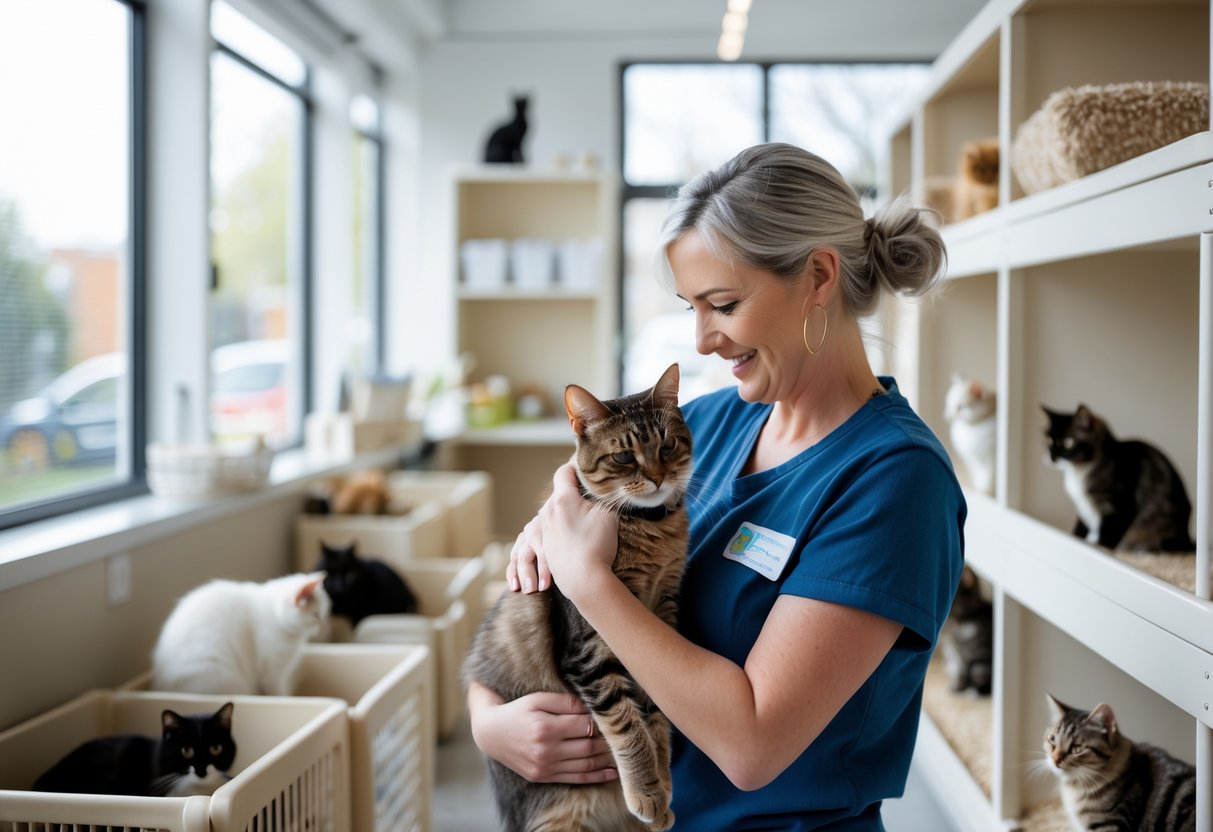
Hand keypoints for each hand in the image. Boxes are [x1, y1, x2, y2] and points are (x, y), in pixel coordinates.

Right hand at [468, 686, 617, 783]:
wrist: (490, 734)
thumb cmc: (517, 711)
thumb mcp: (537, 699)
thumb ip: (564, 702)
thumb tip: (591, 705)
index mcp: (545, 727)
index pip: (585, 725)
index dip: (603, 721)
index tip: (617, 717)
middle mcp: (546, 750)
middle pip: (589, 746)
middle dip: (611, 742)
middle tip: (628, 736)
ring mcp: (545, 766)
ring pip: (586, 764)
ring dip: (608, 760)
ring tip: (627, 754)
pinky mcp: (544, 777)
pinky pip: (576, 778)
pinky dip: (597, 776)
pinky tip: (612, 772)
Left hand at [508, 463, 618, 599]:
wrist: (583, 580)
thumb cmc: (596, 545)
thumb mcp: (608, 514)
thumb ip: (606, 496)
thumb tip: (610, 486)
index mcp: (562, 499)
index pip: (564, 471)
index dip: (577, 468)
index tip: (589, 471)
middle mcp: (547, 511)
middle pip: (559, 492)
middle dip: (573, 491)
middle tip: (591, 494)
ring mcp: (543, 530)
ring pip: (553, 511)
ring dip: (566, 510)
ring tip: (582, 516)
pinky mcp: (543, 546)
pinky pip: (548, 529)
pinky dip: (559, 527)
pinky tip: (570, 534)